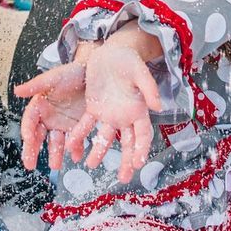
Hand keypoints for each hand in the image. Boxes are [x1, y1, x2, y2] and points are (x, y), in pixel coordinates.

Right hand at [14, 55, 91, 169]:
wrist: (92, 72)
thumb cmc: (70, 72)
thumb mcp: (53, 78)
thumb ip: (35, 86)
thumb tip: (16, 91)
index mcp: (40, 105)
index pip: (30, 121)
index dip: (27, 131)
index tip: (28, 140)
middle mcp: (49, 117)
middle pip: (39, 136)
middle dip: (34, 150)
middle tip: (30, 164)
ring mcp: (63, 124)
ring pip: (56, 142)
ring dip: (55, 154)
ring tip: (56, 166)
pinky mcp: (77, 127)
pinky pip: (75, 141)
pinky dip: (76, 149)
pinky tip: (77, 156)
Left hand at [72, 40, 162, 182]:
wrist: (111, 52)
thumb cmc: (129, 61)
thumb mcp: (139, 71)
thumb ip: (149, 88)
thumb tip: (159, 106)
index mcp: (139, 109)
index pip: (143, 134)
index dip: (142, 149)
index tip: (138, 163)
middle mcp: (124, 116)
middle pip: (127, 143)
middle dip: (125, 161)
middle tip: (123, 178)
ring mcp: (108, 114)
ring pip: (105, 138)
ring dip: (99, 152)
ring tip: (91, 164)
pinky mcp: (93, 109)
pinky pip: (86, 125)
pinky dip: (80, 135)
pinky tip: (72, 146)